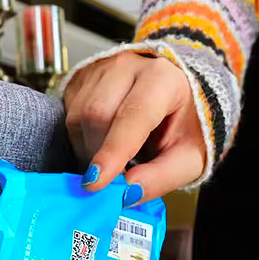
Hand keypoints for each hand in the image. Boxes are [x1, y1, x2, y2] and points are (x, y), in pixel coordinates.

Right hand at [64, 51, 205, 206]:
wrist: (176, 94)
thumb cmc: (183, 125)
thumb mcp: (188, 157)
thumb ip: (162, 177)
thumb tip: (126, 193)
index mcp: (163, 79)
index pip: (132, 115)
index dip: (112, 152)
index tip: (96, 182)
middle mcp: (128, 66)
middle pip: (97, 114)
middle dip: (99, 154)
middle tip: (112, 178)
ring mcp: (100, 69)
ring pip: (78, 116)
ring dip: (89, 149)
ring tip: (111, 158)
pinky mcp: (81, 78)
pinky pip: (70, 115)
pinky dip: (81, 139)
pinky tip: (101, 142)